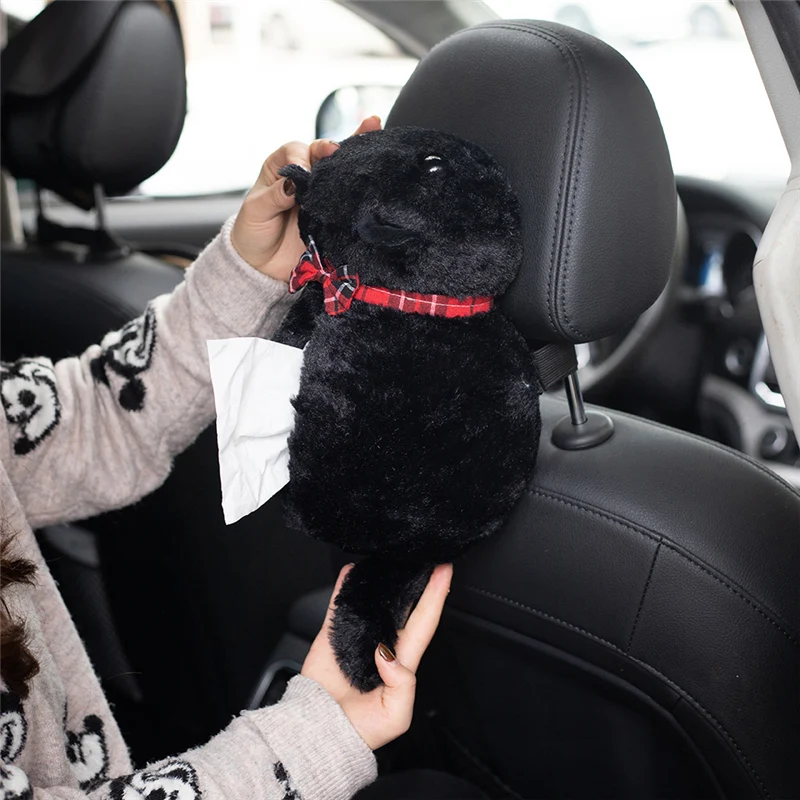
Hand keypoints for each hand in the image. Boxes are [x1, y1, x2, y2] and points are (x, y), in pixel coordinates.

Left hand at [231, 116, 381, 280]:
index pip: (295, 151)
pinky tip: (378, 166)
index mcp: (281, 167)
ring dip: (357, 151)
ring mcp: (321, 194)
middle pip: (323, 152)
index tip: (306, 174)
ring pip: (340, 169)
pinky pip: (349, 197)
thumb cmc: (254, 233)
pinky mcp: (334, 214)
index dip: (303, 158)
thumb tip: (294, 183)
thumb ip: (275, 195)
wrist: (265, 267)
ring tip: (373, 127)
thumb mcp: (257, 211)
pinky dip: (363, 184)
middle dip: (336, 145)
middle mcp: (304, 176)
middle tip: (343, 147)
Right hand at [302, 562, 452, 749]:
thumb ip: (403, 684)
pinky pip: (340, 604)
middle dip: (415, 580)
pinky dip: (345, 586)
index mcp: (402, 662)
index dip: (436, 596)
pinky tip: (352, 570)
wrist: (320, 733)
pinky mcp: (333, 634)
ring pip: (374, 599)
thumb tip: (387, 653)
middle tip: (422, 556)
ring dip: (382, 579)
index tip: (444, 571)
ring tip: (393, 556)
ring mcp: (358, 636)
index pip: (425, 621)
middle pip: (403, 604)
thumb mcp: (396, 716)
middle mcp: (383, 644)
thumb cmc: (360, 731)